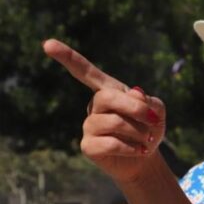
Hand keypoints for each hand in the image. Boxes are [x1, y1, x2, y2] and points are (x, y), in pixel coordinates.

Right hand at [42, 39, 165, 183]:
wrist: (146, 158)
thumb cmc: (149, 129)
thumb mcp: (156, 112)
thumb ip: (149, 101)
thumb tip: (134, 94)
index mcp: (108, 91)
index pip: (86, 72)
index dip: (68, 58)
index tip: (47, 44)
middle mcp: (94, 106)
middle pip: (106, 97)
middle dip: (135, 109)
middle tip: (153, 120)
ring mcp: (89, 126)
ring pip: (113, 122)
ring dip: (138, 131)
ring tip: (147, 139)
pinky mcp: (88, 146)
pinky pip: (110, 144)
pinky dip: (131, 148)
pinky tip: (139, 150)